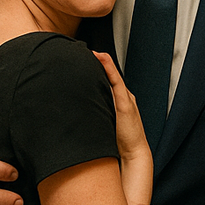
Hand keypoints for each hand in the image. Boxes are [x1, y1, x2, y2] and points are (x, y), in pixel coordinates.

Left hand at [93, 52, 152, 204]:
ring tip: (90, 51)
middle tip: (81, 52)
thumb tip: (71, 116)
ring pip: (111, 75)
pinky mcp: (125, 103)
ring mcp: (125, 98)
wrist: (132, 153)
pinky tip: (100, 59)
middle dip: (96, 63)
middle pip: (108, 76)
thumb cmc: (116, 142)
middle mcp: (122, 97)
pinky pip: (115, 81)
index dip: (94, 71)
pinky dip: (108, 68)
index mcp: (116, 102)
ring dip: (102, 62)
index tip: (79, 62)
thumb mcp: (100, 127)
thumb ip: (91, 118)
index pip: (104, 82)